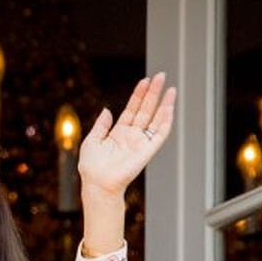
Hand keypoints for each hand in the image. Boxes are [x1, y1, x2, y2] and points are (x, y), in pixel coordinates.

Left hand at [77, 72, 176, 200]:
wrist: (97, 184)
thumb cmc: (92, 168)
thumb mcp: (91, 141)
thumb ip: (100, 125)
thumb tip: (106, 110)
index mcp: (118, 133)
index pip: (132, 109)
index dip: (138, 95)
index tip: (144, 81)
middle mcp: (132, 136)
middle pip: (146, 110)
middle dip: (153, 93)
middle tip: (160, 76)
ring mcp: (140, 143)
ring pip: (156, 119)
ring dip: (163, 104)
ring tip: (169, 88)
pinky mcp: (147, 151)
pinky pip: (160, 134)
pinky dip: (166, 121)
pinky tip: (169, 107)